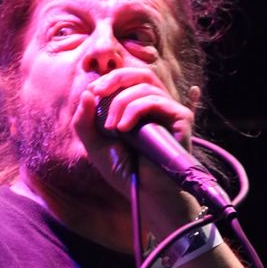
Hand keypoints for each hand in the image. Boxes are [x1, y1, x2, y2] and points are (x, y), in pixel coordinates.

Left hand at [73, 68, 201, 234]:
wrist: (146, 194)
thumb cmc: (125, 172)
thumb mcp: (95, 144)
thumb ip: (85, 121)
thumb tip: (87, 93)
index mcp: (140, 107)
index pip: (127, 79)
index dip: (108, 80)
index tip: (91, 93)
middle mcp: (157, 105)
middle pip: (139, 73)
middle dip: (114, 79)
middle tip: (97, 93)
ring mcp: (170, 111)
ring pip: (145, 86)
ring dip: (121, 102)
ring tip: (111, 128)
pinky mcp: (181, 118)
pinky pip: (156, 100)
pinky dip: (135, 109)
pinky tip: (124, 129)